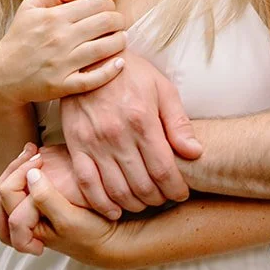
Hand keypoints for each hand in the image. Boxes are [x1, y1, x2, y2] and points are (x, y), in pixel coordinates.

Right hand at [0, 0, 126, 105]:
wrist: (2, 75)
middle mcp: (59, 39)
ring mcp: (61, 63)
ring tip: (122, 39)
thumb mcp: (30, 6)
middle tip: (119, 24)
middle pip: (104, 23)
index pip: (96, 3)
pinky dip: (111, 71)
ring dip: (120, 42)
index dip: (109, 4)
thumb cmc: (20, 37)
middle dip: (118, 21)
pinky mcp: (62, 86)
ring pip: (103, 49)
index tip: (109, 10)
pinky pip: (94, 79)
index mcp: (53, 17)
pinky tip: (120, 63)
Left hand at [0, 142, 85, 252]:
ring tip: (33, 153)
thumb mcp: (68, 218)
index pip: (7, 197)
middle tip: (34, 151)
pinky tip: (39, 159)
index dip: (20, 174)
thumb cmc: (90, 233)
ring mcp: (26, 217)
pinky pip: (18, 190)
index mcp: (23, 231)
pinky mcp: (35, 209)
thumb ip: (46, 199)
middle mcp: (19, 227)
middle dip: (14, 169)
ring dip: (16, 170)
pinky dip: (23, 172)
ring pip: (5, 191)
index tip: (41, 159)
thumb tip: (30, 174)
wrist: (108, 240)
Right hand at [60, 51, 201, 219]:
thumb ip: (178, 123)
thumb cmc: (130, 73)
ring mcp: (94, 142)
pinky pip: (87, 184)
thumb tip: (195, 153)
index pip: (163, 169)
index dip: (175, 188)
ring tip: (144, 202)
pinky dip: (102, 204)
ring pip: (117, 190)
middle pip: (142, 185)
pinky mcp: (75, 146)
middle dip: (158, 198)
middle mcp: (117, 135)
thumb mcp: (162, 88)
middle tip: (164, 198)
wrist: (90, 60)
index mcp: (142, 119)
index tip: (181, 193)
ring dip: (134, 204)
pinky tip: (115, 209)